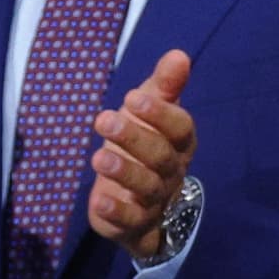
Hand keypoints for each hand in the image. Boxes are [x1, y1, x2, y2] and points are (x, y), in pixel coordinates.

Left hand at [89, 50, 196, 259]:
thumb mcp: (149, 112)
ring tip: (98, 157)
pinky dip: (116, 212)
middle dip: (133, 137)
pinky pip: (130, 220)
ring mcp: (155, 200)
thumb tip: (179, 54)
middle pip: (160, 156)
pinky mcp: (135, 223)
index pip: (180, 128)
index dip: (160, 114)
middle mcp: (172, 173)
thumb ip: (164, 86)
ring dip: (124, 171)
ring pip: (146, 187)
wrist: (136, 201)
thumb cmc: (143, 145)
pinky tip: (98, 201)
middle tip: (104, 119)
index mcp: (180, 144)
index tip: (131, 97)